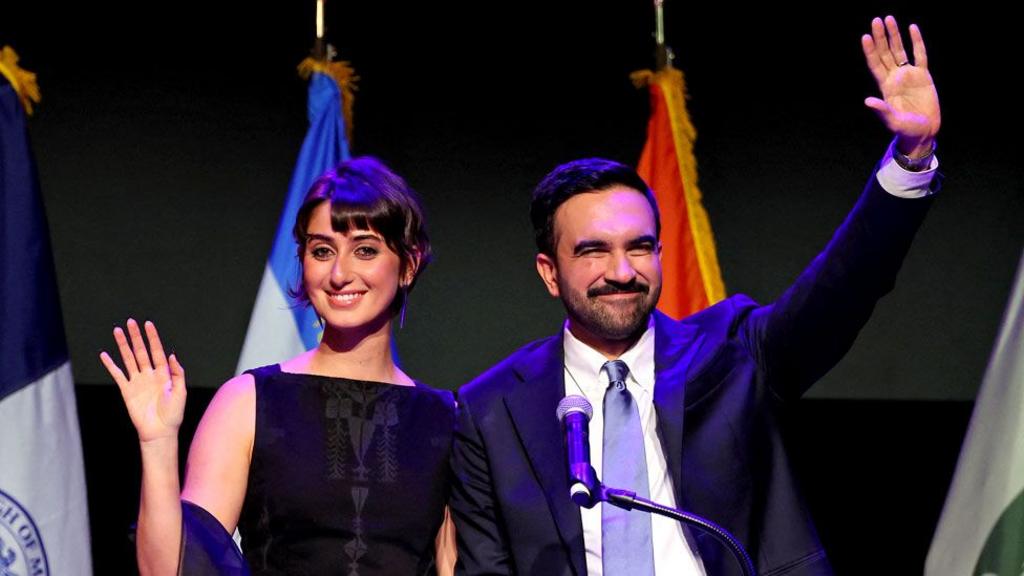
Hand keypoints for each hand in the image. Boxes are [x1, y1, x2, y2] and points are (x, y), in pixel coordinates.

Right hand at [100, 319, 185, 443]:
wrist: (159, 431)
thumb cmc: (173, 414)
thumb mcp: (181, 392)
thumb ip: (177, 373)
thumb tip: (171, 355)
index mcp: (164, 374)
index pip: (157, 351)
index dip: (153, 338)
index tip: (148, 324)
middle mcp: (150, 375)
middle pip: (141, 351)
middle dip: (136, 337)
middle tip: (130, 322)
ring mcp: (138, 382)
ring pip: (129, 359)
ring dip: (123, 345)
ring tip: (117, 331)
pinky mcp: (127, 391)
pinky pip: (118, 375)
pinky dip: (111, 365)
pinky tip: (104, 355)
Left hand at [862, 15, 940, 156]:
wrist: (923, 132)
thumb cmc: (905, 129)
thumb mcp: (892, 121)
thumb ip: (882, 110)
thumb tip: (868, 101)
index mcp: (885, 87)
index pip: (875, 64)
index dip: (870, 51)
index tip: (865, 36)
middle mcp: (894, 78)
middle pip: (885, 53)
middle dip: (880, 37)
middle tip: (876, 20)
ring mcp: (908, 75)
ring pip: (899, 50)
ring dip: (894, 35)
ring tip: (889, 18)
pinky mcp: (923, 76)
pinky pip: (920, 55)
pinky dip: (916, 42)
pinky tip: (912, 28)